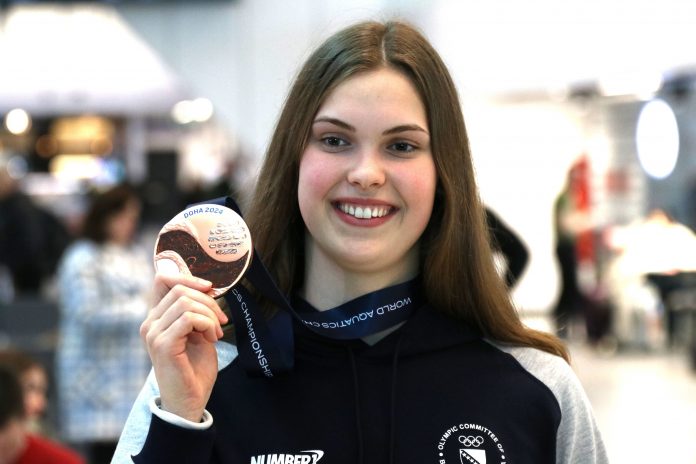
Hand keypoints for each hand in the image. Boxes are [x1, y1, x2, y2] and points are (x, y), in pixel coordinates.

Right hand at [140, 273, 227, 421]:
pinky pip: (189, 318)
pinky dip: (206, 324)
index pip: (162, 280)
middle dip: (208, 300)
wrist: (189, 401)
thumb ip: (196, 311)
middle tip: (221, 322)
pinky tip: (211, 339)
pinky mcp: (163, 344)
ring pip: (185, 302)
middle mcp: (150, 323)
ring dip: (209, 315)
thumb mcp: (198, 333)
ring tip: (216, 334)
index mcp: (156, 318)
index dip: (188, 277)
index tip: (210, 289)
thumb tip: (206, 287)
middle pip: (180, 289)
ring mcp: (153, 333)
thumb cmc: (194, 370)